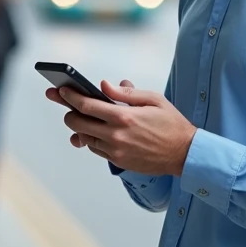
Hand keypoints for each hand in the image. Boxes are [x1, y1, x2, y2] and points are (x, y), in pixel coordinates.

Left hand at [44, 79, 196, 176]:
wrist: (184, 153)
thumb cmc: (171, 124)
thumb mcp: (153, 100)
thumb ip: (126, 93)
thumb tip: (105, 85)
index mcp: (124, 117)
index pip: (86, 105)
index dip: (70, 97)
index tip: (61, 90)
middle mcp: (116, 136)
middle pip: (78, 123)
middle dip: (69, 112)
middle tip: (67, 105)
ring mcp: (116, 151)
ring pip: (85, 138)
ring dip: (80, 127)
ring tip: (81, 117)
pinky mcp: (118, 161)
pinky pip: (96, 149)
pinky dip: (92, 139)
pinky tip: (95, 131)